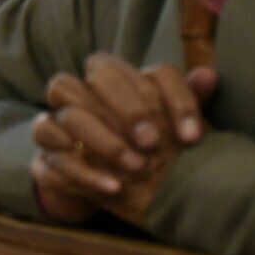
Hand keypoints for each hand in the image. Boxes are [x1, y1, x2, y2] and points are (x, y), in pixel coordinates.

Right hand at [30, 54, 216, 224]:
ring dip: (102, 141)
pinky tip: (114, 188)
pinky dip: (82, 173)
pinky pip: (50, 161)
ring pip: (62, 117)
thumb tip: (209, 75)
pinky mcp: (45, 162)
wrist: (114, 184)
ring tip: (137, 168)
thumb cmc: (144, 144)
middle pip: (82, 81)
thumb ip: (185, 99)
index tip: (192, 133)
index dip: (157, 94)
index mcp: (103, 80)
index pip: (115, 66)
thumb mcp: (169, 124)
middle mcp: (74, 97)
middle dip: (124, 110)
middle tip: (154, 144)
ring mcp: (55, 128)